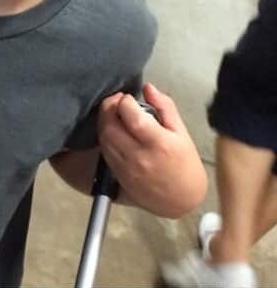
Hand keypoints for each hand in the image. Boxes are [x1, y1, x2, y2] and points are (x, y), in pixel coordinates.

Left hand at [98, 83, 206, 217]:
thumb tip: (148, 87)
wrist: (181, 199)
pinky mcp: (117, 174)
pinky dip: (105, 135)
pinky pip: (104, 149)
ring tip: (115, 113)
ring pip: (103, 137)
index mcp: (158, 144)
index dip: (125, 102)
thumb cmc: (184, 163)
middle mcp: (139, 157)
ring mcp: (126, 167)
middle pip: (111, 126)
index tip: (128, 97)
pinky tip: (114, 130)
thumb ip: (164, 106)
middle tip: (117, 101)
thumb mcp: (181, 131)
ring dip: (104, 120)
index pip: (132, 117)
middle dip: (109, 107)